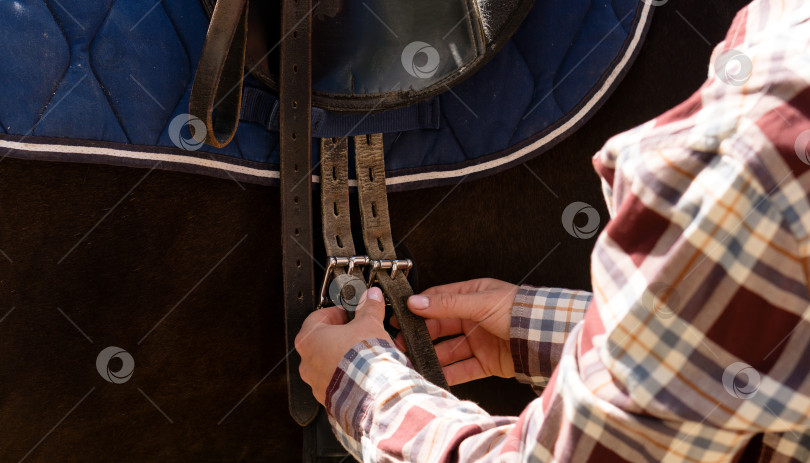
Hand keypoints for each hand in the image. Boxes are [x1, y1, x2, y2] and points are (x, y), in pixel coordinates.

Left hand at [296, 287, 390, 404]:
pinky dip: (347, 376)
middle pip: (321, 342)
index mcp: (309, 339)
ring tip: (363, 354)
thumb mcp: (369, 324)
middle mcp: (307, 363)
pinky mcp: (328, 398)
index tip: (348, 313)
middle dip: (340, 336)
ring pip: (328, 364)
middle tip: (357, 332)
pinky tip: (363, 372)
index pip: (317, 318)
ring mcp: (316, 383)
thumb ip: (369, 308)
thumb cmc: (363, 359)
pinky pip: (335, 382)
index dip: (335, 313)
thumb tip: (371, 297)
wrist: (372, 392)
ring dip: (342, 357)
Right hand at [393, 278, 518, 385]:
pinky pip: (462, 369)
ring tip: (413, 361)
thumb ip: (446, 304)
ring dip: (431, 356)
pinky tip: (434, 375)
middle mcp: (473, 318)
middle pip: (440, 327)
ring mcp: (479, 341)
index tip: (401, 316)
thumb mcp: (479, 301)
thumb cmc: (518, 310)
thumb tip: (417, 301)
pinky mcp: (486, 362)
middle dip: (421, 335)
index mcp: (472, 296)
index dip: (419, 308)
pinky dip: (448, 374)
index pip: (438, 300)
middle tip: (402, 342)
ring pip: (448, 350)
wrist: (544, 336)